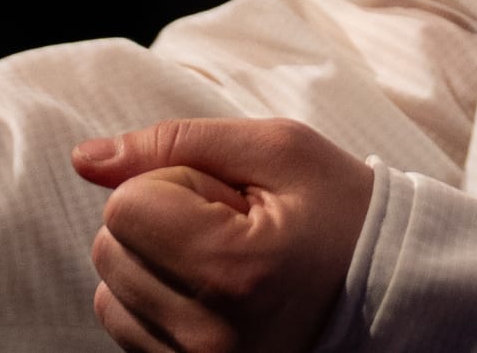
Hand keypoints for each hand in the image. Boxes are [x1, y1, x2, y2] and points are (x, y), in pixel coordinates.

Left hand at [70, 118, 375, 352]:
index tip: (232, 198)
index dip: (175, 183)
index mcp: (233, 270)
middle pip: (110, 249)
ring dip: (154, 263)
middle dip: (162, 221)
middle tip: (233, 227)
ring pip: (110, 293)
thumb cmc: (341, 210)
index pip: (126, 206)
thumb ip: (176, 142)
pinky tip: (212, 291)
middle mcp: (207, 335)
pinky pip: (126, 330)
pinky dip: (156, 300)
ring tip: (225, 259)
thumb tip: (84, 159)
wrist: (392, 291)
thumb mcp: (277, 150)